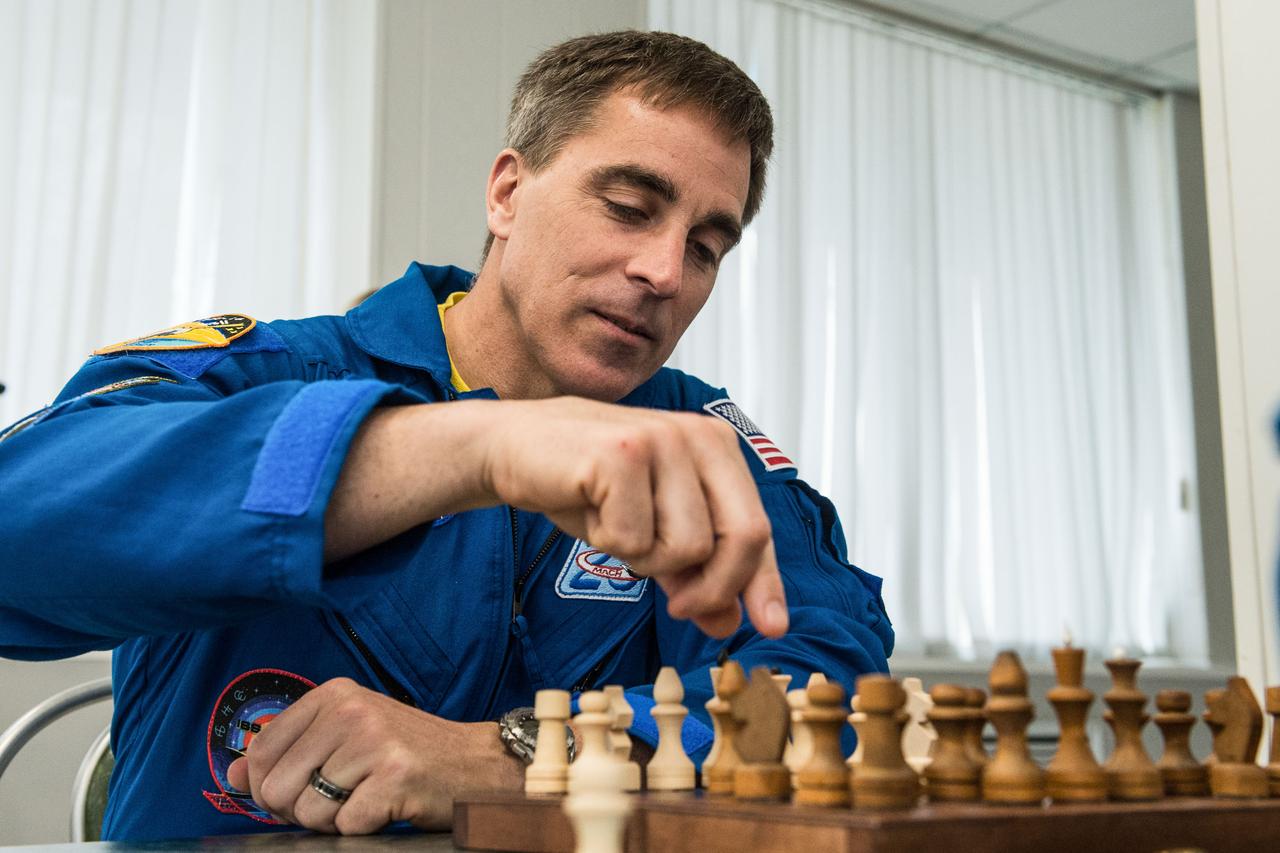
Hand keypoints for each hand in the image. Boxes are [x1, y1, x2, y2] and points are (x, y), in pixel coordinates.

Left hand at [224, 678, 522, 833]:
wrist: (474, 764)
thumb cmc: (406, 753)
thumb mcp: (346, 735)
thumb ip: (291, 750)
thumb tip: (235, 777)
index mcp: (334, 694)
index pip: (262, 749)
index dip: (267, 785)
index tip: (296, 790)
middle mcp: (351, 710)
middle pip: (277, 787)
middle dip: (300, 809)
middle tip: (340, 798)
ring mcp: (373, 742)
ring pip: (309, 812)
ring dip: (334, 820)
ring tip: (367, 798)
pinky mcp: (394, 776)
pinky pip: (346, 825)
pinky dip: (362, 827)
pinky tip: (386, 806)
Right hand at [482, 397, 787, 638]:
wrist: (513, 448)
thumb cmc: (585, 485)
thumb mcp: (651, 532)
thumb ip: (694, 572)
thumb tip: (727, 622)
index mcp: (717, 446)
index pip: (759, 526)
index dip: (764, 583)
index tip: (771, 627)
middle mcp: (699, 436)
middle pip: (743, 537)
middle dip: (713, 587)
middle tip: (678, 605)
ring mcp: (662, 440)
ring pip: (688, 547)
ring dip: (644, 558)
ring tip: (614, 525)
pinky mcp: (622, 455)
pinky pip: (635, 539)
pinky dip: (609, 542)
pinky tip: (590, 509)